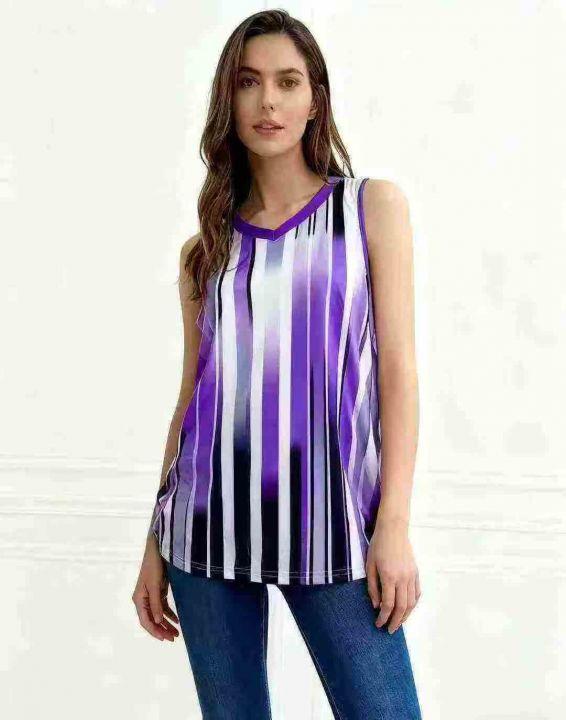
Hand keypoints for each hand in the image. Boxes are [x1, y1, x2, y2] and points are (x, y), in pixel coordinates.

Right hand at [132, 534, 179, 641]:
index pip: (145, 620)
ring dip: (166, 623)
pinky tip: (177, 620)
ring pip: (158, 614)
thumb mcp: (155, 585)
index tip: (165, 639)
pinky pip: (162, 606)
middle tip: (174, 638)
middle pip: (151, 619)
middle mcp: (143, 599)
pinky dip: (169, 614)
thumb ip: (155, 603)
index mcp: (139, 599)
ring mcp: (151, 595)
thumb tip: (156, 621)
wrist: (158, 548)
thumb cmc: (154, 565)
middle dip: (162, 630)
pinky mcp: (158, 590)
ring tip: (177, 633)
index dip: (155, 631)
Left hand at [365, 514, 420, 633]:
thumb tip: (376, 605)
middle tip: (389, 630)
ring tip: (398, 623)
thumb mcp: (369, 565)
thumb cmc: (378, 546)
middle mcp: (402, 578)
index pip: (388, 604)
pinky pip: (417, 593)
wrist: (393, 530)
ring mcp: (411, 576)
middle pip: (402, 607)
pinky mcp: (416, 572)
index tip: (378, 624)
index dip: (383, 617)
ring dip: (405, 616)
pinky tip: (407, 609)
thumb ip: (372, 587)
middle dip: (396, 622)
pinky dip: (413, 604)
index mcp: (389, 577)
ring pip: (411, 603)